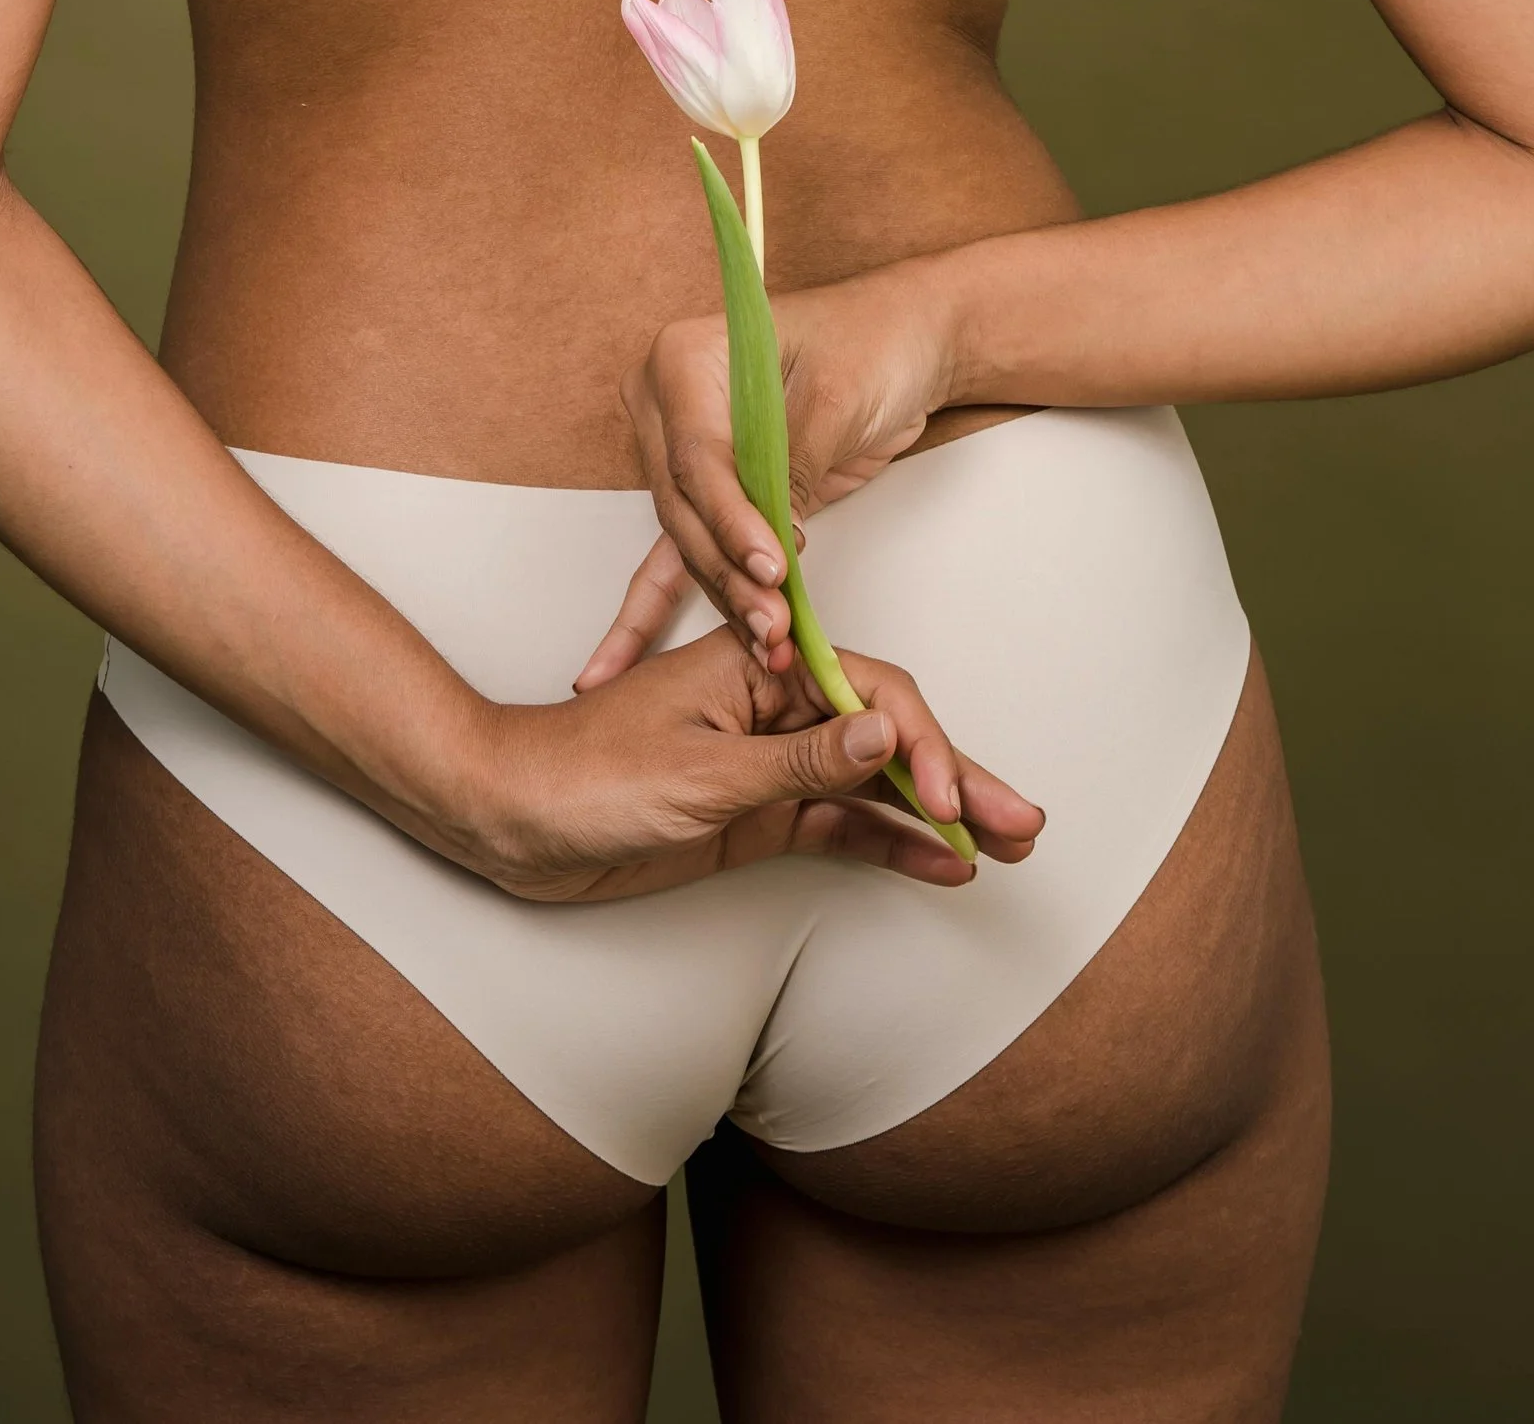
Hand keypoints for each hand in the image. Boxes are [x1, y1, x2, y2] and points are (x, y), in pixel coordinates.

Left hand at [441, 625, 1038, 902]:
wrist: (508, 817)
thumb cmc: (585, 774)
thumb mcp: (700, 773)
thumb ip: (801, 762)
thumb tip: (890, 734)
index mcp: (762, 667)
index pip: (873, 694)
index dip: (925, 748)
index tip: (954, 801)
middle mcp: (776, 707)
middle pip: (888, 738)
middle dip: (957, 778)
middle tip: (1026, 822)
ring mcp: (769, 763)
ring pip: (872, 787)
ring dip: (935, 817)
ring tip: (1006, 848)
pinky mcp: (754, 814)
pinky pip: (835, 826)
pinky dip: (886, 847)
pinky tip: (937, 866)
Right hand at [580, 258, 963, 688]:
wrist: (902, 342)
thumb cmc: (872, 343)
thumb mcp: (838, 396)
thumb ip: (794, 467)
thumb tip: (770, 544)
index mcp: (682, 358)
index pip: (696, 457)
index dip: (731, 520)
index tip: (771, 565)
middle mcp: (665, 405)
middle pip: (685, 507)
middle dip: (728, 572)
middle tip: (773, 622)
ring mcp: (680, 449)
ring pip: (688, 539)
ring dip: (725, 595)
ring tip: (771, 641)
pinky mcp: (710, 491)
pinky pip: (680, 551)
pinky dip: (663, 605)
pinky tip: (616, 661)